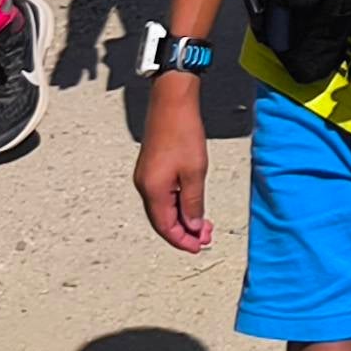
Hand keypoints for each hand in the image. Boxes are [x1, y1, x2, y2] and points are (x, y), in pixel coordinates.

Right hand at [135, 87, 215, 253]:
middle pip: (162, 221)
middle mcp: (144, 187)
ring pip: (162, 209)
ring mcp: (145, 178)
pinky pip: (162, 197)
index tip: (200, 247)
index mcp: (153, 191)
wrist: (171, 103)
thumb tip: (194, 227)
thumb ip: (193, 202)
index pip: (166, 227)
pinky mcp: (150, 169)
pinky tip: (191, 205)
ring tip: (203, 225)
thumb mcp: (195, 172)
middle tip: (206, 238)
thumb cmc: (183, 133)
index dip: (183, 241)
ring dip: (182, 219)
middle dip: (184, 232)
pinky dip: (177, 206)